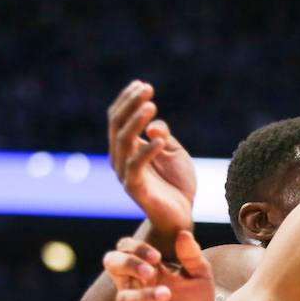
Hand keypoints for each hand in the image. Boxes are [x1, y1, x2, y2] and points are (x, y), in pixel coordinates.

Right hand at [107, 80, 195, 235]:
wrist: (181, 215)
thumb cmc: (176, 183)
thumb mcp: (173, 152)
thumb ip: (162, 135)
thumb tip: (153, 123)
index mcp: (127, 147)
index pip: (119, 118)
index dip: (128, 100)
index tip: (143, 85)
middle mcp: (121, 158)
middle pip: (118, 125)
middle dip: (130, 104)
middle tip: (146, 89)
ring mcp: (126, 173)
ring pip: (123, 142)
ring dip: (136, 122)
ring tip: (151, 106)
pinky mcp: (135, 189)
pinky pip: (136, 167)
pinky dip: (147, 151)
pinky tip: (159, 140)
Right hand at [108, 231, 213, 300]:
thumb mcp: (200, 277)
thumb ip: (192, 256)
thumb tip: (184, 234)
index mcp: (145, 270)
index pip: (125, 249)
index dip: (136, 249)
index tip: (158, 256)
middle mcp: (133, 288)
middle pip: (112, 264)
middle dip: (128, 263)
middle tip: (151, 270)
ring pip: (123, 300)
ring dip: (143, 296)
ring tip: (166, 294)